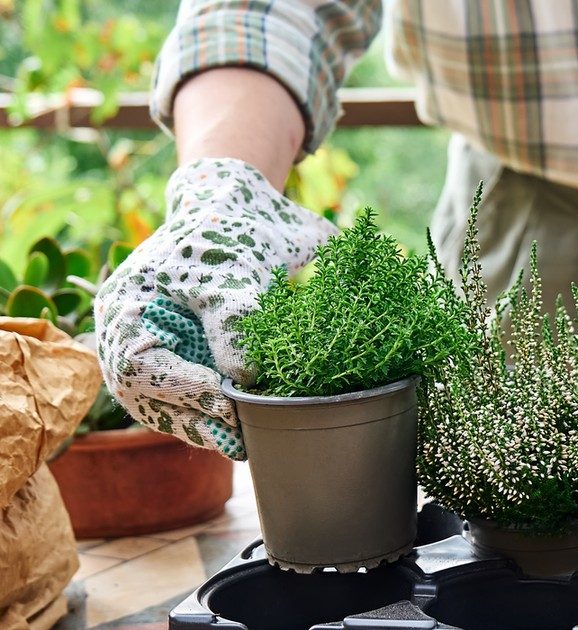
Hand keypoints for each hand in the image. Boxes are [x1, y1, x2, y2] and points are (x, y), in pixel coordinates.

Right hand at [95, 158, 336, 458]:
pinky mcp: (179, 354)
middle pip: (141, 393)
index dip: (181, 387)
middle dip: (189, 417)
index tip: (227, 401)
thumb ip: (234, 319)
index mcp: (127, 305)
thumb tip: (243, 378)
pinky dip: (206, 414)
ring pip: (160, 402)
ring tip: (239, 442)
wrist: (241, 208)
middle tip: (237, 437)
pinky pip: (180, 397)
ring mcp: (151, 344)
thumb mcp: (235, 268)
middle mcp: (128, 330)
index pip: (138, 363)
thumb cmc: (233, 233)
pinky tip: (237, 430)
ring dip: (198, 424)